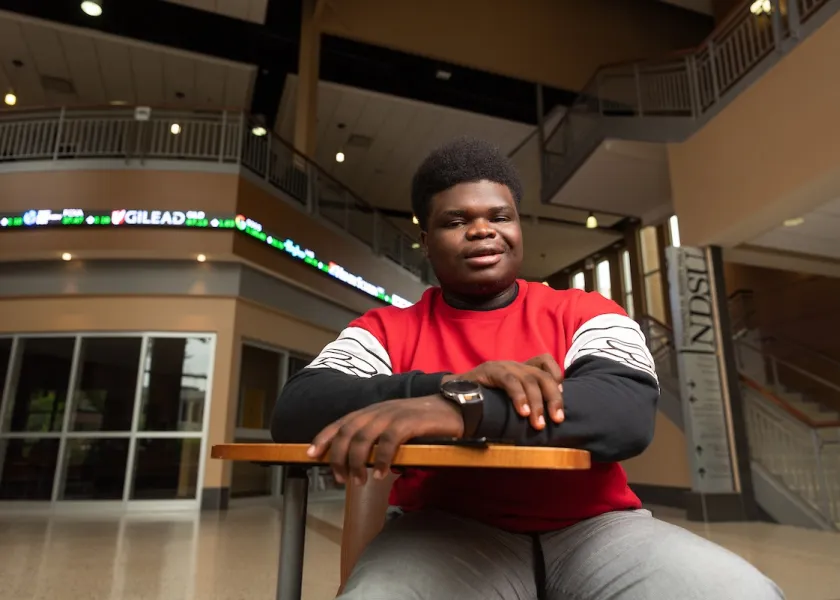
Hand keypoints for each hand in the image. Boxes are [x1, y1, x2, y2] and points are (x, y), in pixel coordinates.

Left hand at [307, 395, 463, 484]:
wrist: (452, 407)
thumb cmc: (424, 421)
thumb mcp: (394, 426)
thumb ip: (378, 438)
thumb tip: (363, 462)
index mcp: (372, 411)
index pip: (341, 423)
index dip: (323, 438)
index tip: (310, 454)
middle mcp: (378, 410)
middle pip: (347, 433)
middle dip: (338, 457)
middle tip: (340, 479)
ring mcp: (392, 414)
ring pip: (362, 438)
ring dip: (357, 462)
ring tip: (359, 481)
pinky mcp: (409, 422)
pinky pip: (388, 441)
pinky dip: (381, 459)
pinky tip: (381, 474)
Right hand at [445, 354, 563, 429]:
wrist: (453, 393)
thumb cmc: (484, 399)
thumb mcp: (508, 399)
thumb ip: (525, 401)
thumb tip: (546, 419)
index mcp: (520, 369)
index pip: (545, 361)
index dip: (556, 376)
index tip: (559, 396)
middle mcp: (514, 365)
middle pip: (542, 375)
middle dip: (554, 398)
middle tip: (557, 420)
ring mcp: (503, 366)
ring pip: (529, 380)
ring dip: (537, 403)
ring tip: (538, 424)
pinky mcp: (490, 370)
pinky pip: (510, 381)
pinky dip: (519, 397)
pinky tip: (522, 413)